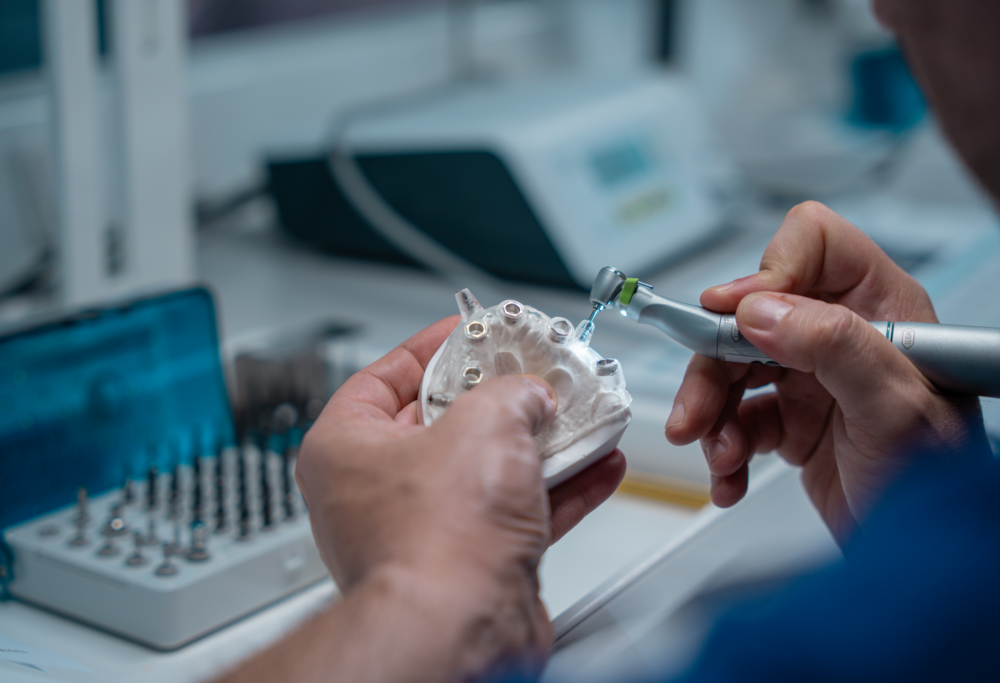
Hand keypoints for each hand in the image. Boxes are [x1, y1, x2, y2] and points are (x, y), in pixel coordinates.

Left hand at [295, 316, 625, 680]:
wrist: (461, 631)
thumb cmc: (436, 542)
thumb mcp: (484, 423)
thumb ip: (511, 392)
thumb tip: (530, 393)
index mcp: (345, 448)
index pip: (382, 376)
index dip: (433, 348)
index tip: (469, 333)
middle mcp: (375, 491)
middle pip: (444, 422)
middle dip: (500, 398)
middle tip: (532, 374)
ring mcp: (424, 529)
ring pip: (487, 469)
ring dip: (541, 443)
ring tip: (578, 415)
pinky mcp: (469, 562)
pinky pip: (516, 511)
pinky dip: (558, 488)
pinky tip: (595, 464)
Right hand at [665, 202, 989, 542]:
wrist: (921, 563)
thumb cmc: (938, 483)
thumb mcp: (894, 406)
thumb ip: (832, 345)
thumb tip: (759, 310)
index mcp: (881, 308)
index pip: (814, 245)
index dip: (768, 271)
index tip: (733, 316)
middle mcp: (841, 335)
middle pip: (751, 316)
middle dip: (714, 364)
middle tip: (697, 409)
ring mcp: (813, 379)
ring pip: (732, 368)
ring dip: (711, 413)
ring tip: (719, 455)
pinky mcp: (791, 422)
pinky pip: (735, 419)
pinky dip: (722, 448)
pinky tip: (730, 476)